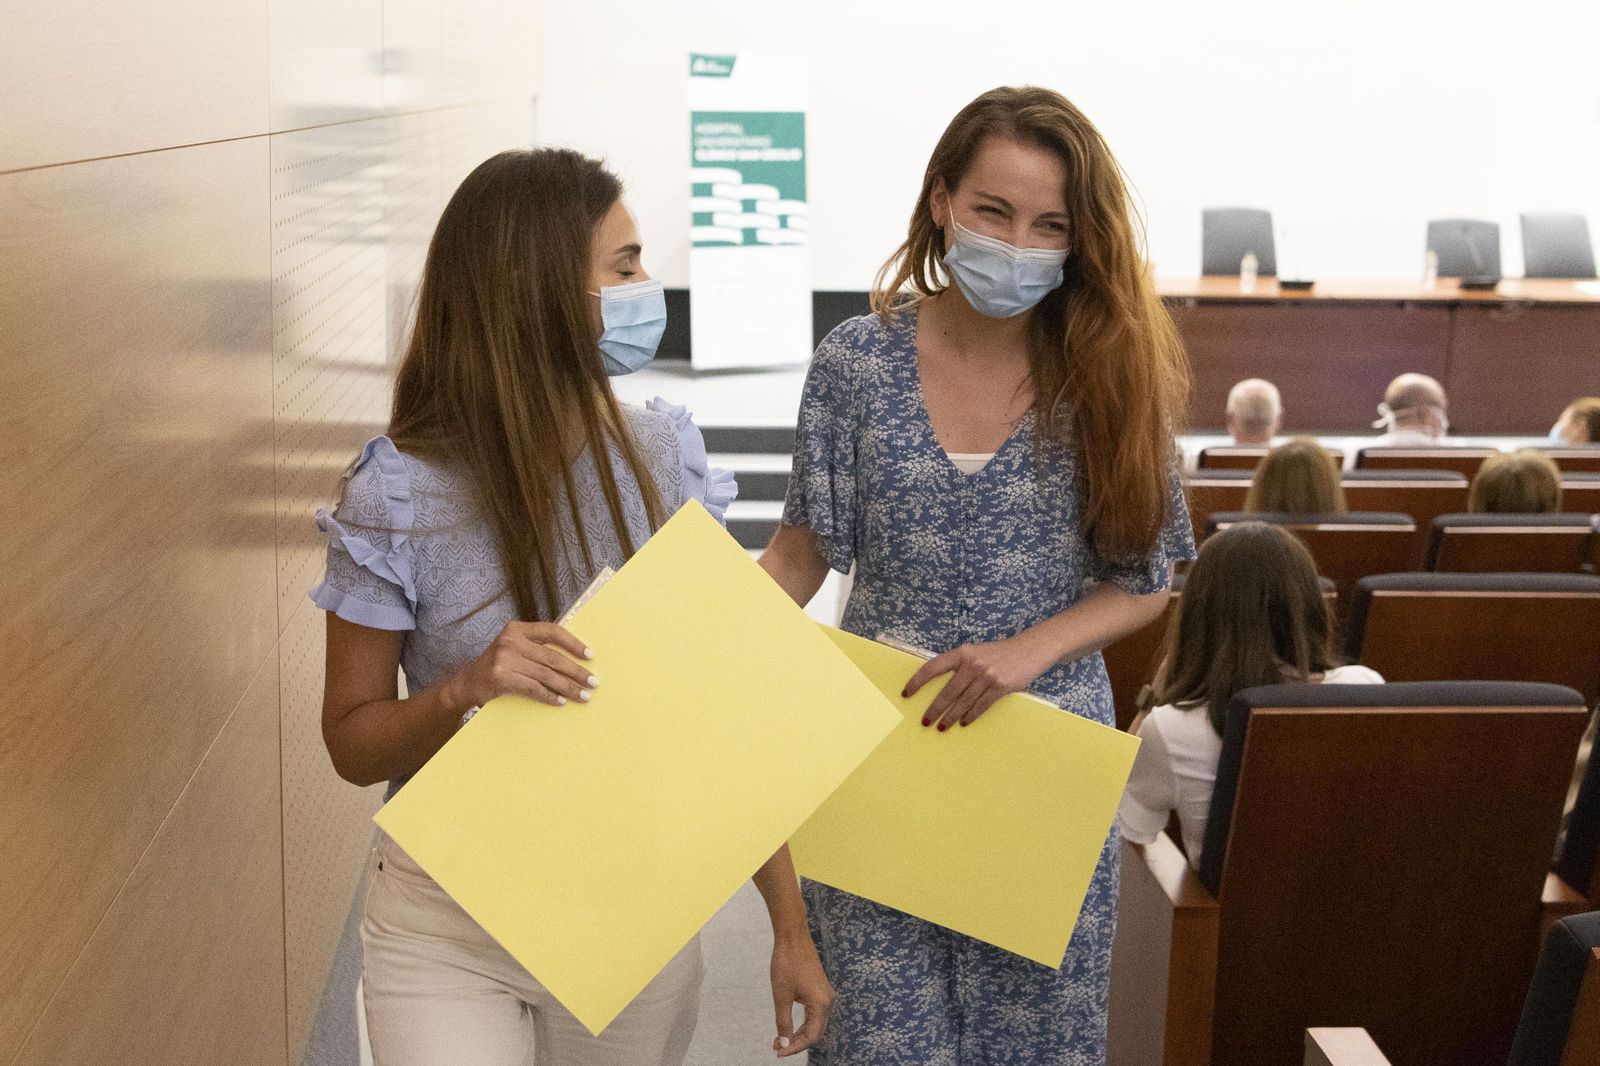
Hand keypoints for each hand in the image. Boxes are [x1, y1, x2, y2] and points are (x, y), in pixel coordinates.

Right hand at [447, 621, 595, 708]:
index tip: (590, 655)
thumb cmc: (498, 665)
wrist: (467, 683)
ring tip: (583, 696)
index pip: (552, 632)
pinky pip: (533, 688)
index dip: (573, 643)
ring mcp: (505, 659)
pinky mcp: (501, 677)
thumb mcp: (514, 648)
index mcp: (517, 629)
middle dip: (576, 672)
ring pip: (546, 675)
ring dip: (568, 688)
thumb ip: (537, 647)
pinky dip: (550, 696)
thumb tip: (574, 658)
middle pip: (552, 658)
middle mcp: (511, 641)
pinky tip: (561, 701)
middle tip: (593, 682)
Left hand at [769, 931, 831, 1056]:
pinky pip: (813, 1012)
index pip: (811, 1036)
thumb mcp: (782, 996)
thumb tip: (783, 1043)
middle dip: (796, 1042)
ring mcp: (824, 993)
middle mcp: (827, 1000)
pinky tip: (788, 1025)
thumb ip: (783, 1022)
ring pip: (814, 1023)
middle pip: (815, 1032)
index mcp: (821, 1004)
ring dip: (798, 1033)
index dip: (794, 1047)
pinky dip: (802, 1022)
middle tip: (776, 1048)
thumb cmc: (786, 963)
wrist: (792, 936)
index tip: (778, 1052)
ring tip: (779, 1039)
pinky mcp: (819, 988)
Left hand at [903, 632, 1056, 730]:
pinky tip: (963, 722)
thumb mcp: (976, 653)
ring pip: (963, 702)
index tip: (907, 693)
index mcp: (962, 653)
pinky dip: (970, 716)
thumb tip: (942, 686)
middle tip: (925, 721)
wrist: (1029, 650)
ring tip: (942, 727)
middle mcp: (972, 664)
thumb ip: (960, 665)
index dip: (917, 681)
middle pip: (947, 691)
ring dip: (950, 717)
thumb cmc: (999, 654)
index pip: (933, 667)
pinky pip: (980, 706)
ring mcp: (986, 676)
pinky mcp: (1000, 686)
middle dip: (934, 709)